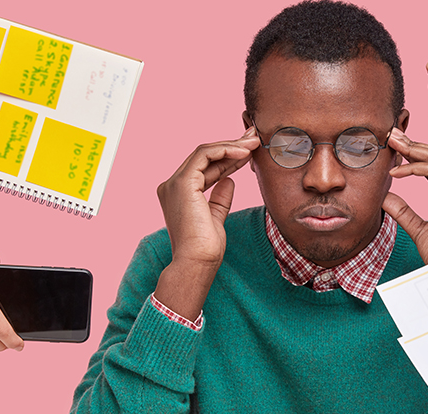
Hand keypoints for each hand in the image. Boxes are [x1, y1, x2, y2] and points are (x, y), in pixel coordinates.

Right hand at [153, 126, 259, 319]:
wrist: (197, 262)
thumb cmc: (206, 248)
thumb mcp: (216, 217)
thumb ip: (220, 198)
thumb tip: (230, 180)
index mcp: (179, 193)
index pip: (206, 167)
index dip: (229, 157)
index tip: (250, 151)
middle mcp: (172, 185)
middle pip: (205, 156)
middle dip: (232, 145)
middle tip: (255, 137)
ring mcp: (175, 183)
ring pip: (205, 152)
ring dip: (231, 145)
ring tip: (254, 142)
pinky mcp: (182, 183)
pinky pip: (204, 156)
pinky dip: (224, 151)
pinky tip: (243, 152)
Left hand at [382, 128, 427, 263]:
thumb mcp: (418, 228)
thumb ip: (404, 210)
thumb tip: (386, 197)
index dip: (417, 153)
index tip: (397, 147)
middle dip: (414, 143)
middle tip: (392, 135)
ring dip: (413, 149)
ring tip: (392, 144)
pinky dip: (414, 168)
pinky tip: (397, 171)